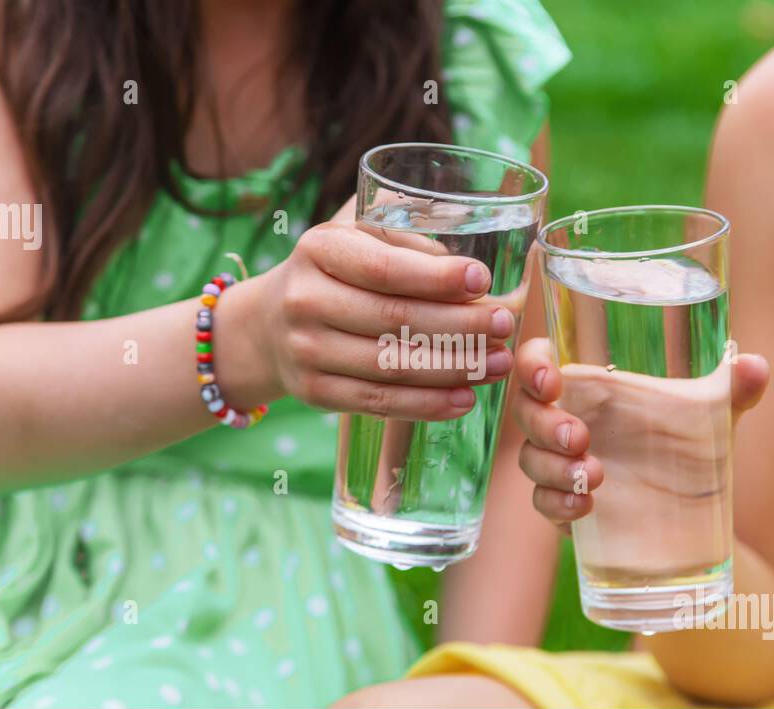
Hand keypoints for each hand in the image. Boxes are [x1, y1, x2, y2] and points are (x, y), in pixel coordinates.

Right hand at [219, 197, 516, 418]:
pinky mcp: (315, 393)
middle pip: (395, 320)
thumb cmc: (334, 273)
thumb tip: (472, 273)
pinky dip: (427, 404)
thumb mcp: (356, 239)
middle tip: (505, 325)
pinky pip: (379, 402)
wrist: (268, 325)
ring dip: (455, 368)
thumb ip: (406, 242)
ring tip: (499, 363)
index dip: (437, 278)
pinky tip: (465, 398)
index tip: (482, 280)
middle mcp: (305, 300)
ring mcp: (306, 351)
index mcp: (318, 250)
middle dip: (461, 325)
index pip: (383, 269)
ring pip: (392, 365)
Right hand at [512, 337, 769, 524]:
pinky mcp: (566, 507)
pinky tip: (584, 507)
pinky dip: (556, 503)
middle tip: (581, 437)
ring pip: (530, 459)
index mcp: (592, 388)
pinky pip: (542, 502)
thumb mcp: (716, 416)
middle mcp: (569, 421)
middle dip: (544, 423)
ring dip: (552, 466)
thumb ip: (734, 389)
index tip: (552, 379)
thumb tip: (758, 365)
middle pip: (527, 412)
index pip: (540, 362)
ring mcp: (562, 466)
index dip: (532, 363)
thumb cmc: (693, 449)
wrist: (699, 518)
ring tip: (594, 476)